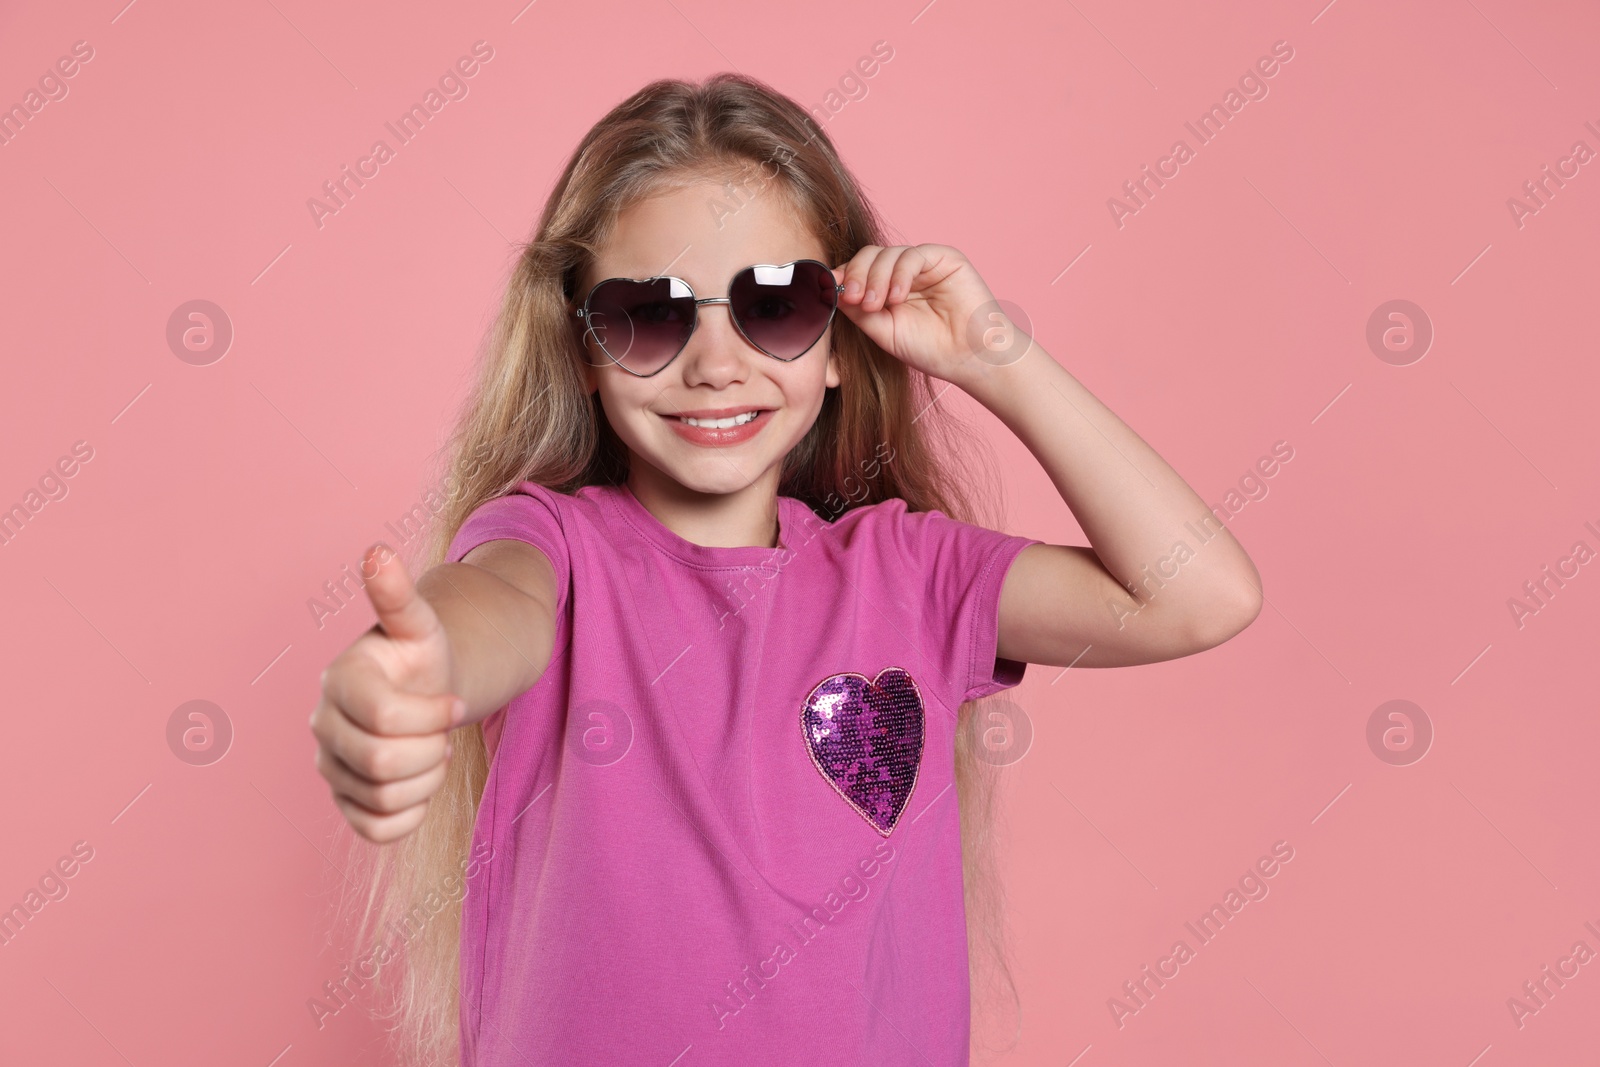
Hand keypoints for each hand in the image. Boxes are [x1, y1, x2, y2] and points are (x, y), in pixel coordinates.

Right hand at [310, 543, 461, 843]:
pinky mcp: (344, 801)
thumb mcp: (420, 624)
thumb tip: (377, 551)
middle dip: (430, 749)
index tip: (452, 703)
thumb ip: (397, 594)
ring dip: (426, 778)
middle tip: (442, 730)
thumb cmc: (421, 656)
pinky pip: (377, 830)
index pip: (384, 719)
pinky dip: (410, 811)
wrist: (424, 691)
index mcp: (339, 681)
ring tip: (431, 750)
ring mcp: (329, 766)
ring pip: (383, 798)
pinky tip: (417, 781)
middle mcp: (322, 725)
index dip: (432, 716)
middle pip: (382, 763)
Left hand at [831, 243, 1013, 383]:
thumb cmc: (929, 349)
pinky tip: (897, 297)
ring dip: (876, 278)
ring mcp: (923, 264)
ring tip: (877, 306)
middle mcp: (903, 272)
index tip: (829, 292)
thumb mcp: (883, 331)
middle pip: (869, 256)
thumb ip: (858, 310)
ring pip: (887, 254)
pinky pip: (912, 256)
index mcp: (886, 287)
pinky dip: (900, 275)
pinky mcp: (943, 258)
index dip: (843, 277)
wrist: (968, 358)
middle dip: (856, 275)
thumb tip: (830, 288)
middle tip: (853, 298)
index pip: (858, 270)